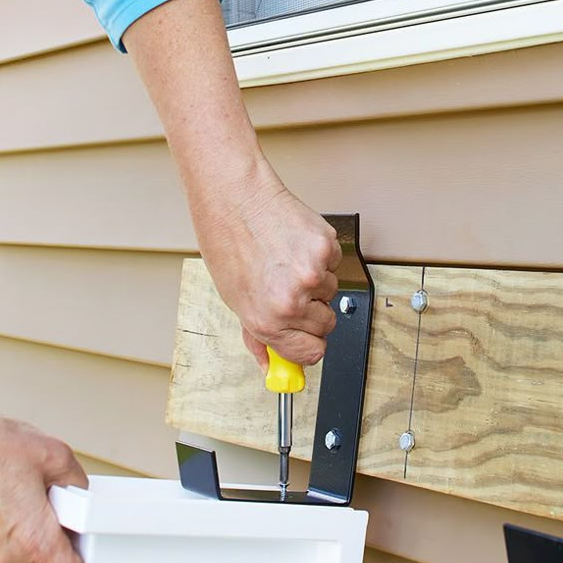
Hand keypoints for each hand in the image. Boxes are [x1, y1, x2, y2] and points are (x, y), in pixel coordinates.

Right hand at [0, 412, 129, 562]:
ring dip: (62, 558)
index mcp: (35, 540)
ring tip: (74, 530)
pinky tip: (49, 522)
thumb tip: (85, 496)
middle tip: (104, 551)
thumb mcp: (55, 456)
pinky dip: (43, 549)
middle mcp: (14, 557)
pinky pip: (25, 560)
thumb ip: (80, 483)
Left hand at [193, 163, 341, 368]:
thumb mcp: (235, 299)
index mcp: (266, 321)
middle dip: (313, 310)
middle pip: (326, 325)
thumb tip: (268, 364)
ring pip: (332, 292)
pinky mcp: (325, 249)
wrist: (234, 199)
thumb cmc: (227, 243)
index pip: (310, 353)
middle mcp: (290, 302)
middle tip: (289, 288)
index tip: (306, 336)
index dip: (309, 344)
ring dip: (316, 280)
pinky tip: (295, 245)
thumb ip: (256, 335)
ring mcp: (311, 275)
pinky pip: (335, 264)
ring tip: (286, 260)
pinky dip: (321, 256)